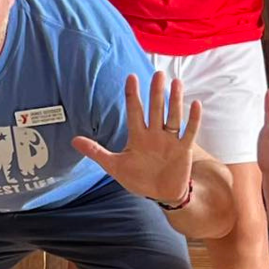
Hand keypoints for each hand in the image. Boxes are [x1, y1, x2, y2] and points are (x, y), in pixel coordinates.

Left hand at [72, 72, 198, 204]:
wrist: (159, 194)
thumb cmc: (138, 178)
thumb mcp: (113, 165)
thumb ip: (95, 151)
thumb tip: (72, 140)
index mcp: (138, 136)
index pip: (134, 111)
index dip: (133, 95)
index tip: (131, 77)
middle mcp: (154, 134)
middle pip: (155, 109)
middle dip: (156, 92)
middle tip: (158, 73)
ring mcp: (170, 141)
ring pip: (173, 116)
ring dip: (175, 100)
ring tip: (176, 82)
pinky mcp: (183, 150)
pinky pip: (189, 132)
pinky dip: (193, 120)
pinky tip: (195, 104)